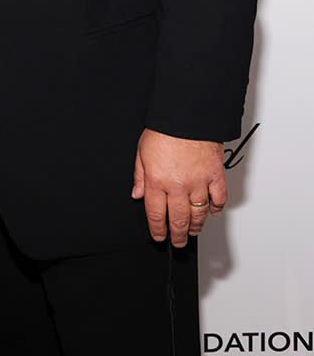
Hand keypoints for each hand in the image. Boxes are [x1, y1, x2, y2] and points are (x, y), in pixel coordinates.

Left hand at [131, 128, 226, 246]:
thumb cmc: (164, 129)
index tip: (159, 236)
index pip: (156, 214)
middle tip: (178, 241)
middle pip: (178, 219)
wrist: (187, 114)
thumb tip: (137, 194)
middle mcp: (178, 185)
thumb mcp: (141, 151)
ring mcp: (198, 182)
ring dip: (196, 226)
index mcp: (157, 180)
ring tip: (193, 230)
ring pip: (199, 213)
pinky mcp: (215, 175)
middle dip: (178, 234)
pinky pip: (218, 198)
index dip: (158, 229)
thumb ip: (139, 176)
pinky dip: (216, 208)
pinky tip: (212, 212)